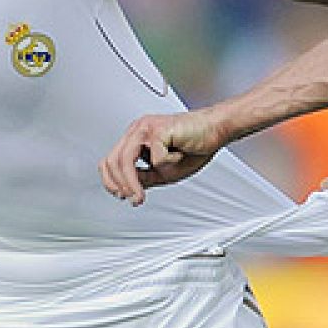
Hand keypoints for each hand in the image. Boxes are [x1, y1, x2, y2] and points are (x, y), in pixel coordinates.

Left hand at [101, 108, 225, 204]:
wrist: (216, 130)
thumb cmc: (195, 146)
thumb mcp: (165, 171)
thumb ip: (145, 177)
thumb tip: (127, 189)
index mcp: (136, 137)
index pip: (111, 159)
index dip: (111, 181)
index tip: (121, 196)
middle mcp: (138, 130)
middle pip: (113, 160)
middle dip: (119, 185)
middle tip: (132, 199)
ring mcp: (146, 128)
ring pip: (125, 159)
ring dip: (131, 183)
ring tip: (140, 196)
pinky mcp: (159, 129)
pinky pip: (155, 158)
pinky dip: (168, 164)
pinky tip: (179, 157)